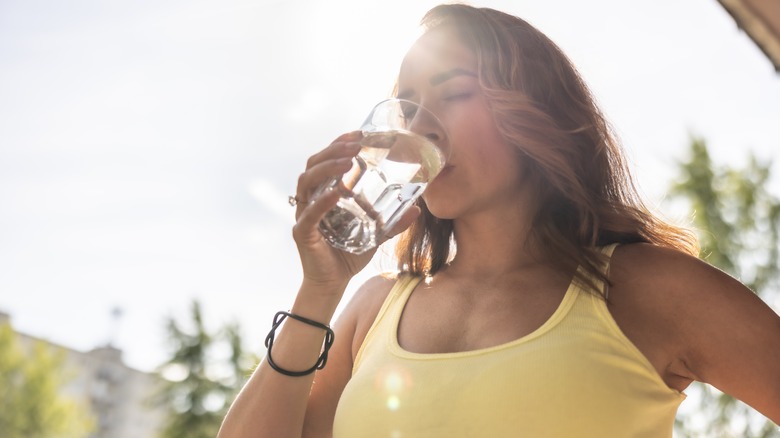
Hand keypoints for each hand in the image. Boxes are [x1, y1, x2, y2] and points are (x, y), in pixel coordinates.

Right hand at [292, 131, 419, 292]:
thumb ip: (393, 221)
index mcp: (324, 193)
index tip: (358, 133)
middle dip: (333, 149)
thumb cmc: (349, 255)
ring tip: (347, 160)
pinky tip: (337, 192)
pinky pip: (309, 212)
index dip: (339, 143)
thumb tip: (417, 208)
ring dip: (327, 167)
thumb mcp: (376, 234)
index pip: (326, 160)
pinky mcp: (302, 232)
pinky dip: (323, 201)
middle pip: (314, 164)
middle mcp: (310, 199)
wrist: (333, 283)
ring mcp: (304, 214)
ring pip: (307, 181)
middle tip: (355, 143)